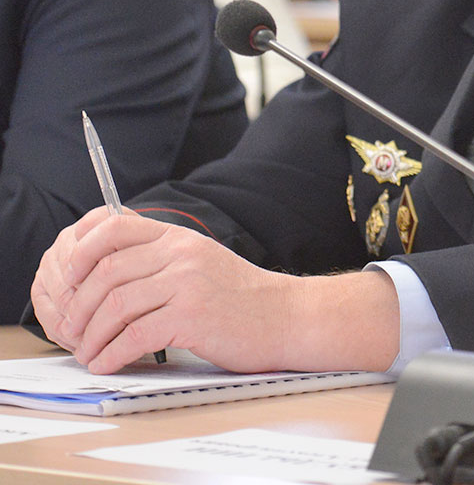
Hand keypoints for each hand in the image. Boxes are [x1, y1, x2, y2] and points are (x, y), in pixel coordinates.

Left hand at [31, 210, 398, 373]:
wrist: (289, 317)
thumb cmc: (244, 298)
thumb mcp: (202, 263)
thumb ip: (162, 261)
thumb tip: (106, 276)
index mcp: (181, 239)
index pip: (115, 227)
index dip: (81, 250)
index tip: (68, 278)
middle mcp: (182, 255)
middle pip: (106, 272)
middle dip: (79, 306)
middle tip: (71, 330)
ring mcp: (188, 285)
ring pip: (116, 305)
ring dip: (92, 335)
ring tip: (88, 352)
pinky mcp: (194, 317)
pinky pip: (136, 335)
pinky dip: (112, 354)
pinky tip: (108, 363)